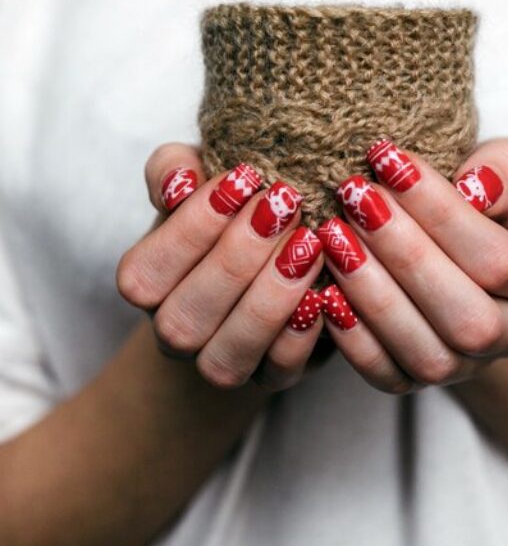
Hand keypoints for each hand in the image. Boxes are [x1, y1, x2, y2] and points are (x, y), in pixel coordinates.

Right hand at [116, 143, 327, 391]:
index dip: (191, 228)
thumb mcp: (198, 177)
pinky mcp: (272, 377)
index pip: (145, 272)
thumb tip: (180, 181)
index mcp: (147, 285)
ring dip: (269, 299)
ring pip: (227, 356)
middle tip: (283, 207)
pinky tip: (323, 292)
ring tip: (308, 245)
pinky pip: (279, 372)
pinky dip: (300, 336)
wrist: (267, 260)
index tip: (242, 179)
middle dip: (236, 259)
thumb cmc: (227, 212)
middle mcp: (175, 333)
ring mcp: (222, 362)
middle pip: (184, 318)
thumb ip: (175, 168)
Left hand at [315, 137, 507, 393]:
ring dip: (373, 294)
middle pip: (466, 314)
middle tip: (355, 198)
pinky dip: (353, 338)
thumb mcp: (501, 176)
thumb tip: (476, 185)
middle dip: (404, 253)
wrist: (457, 264)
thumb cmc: (475, 209)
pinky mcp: (415, 383)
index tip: (388, 160)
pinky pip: (387, 377)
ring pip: (427, 353)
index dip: (441, 212)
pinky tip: (325, 291)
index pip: (498, 259)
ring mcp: (464, 366)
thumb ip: (504, 169)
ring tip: (334, 237)